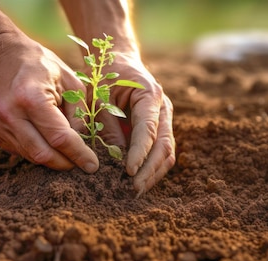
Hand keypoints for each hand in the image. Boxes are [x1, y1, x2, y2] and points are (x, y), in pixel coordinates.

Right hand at [0, 32, 99, 172]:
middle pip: (43, 155)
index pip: (60, 138)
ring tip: (67, 153)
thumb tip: (83, 141)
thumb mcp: (68, 78)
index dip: (79, 154)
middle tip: (81, 163)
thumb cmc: (37, 62)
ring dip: (52, 159)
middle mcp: (10, 114)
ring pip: (30, 156)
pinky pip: (18, 150)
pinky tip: (47, 143)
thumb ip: (79, 111)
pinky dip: (36, 151)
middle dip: (66, 164)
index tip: (93, 165)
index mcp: (31, 98)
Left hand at [92, 52, 174, 193]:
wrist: (120, 62)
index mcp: (150, 95)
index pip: (148, 130)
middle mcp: (163, 109)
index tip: (128, 172)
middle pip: (164, 145)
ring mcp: (165, 120)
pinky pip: (162, 152)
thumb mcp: (99, 98)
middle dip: (150, 169)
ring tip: (137, 191)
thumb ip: (107, 126)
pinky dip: (153, 168)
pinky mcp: (160, 129)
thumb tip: (114, 158)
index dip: (140, 153)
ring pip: (168, 152)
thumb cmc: (106, 77)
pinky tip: (140, 181)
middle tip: (133, 189)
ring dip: (154, 173)